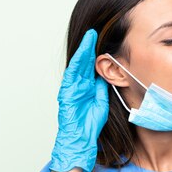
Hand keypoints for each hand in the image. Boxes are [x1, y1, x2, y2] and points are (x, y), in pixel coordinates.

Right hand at [49, 29, 108, 171]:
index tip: (102, 41)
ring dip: (83, 51)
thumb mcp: (102, 102)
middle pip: (84, 62)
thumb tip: (105, 76)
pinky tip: (81, 55)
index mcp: (87, 87)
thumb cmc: (90, 124)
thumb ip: (102, 88)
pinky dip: (76, 65)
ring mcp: (71, 88)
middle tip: (94, 32)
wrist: (81, 139)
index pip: (91, 67)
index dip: (96, 54)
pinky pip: (71, 76)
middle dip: (89, 47)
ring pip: (77, 65)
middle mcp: (78, 85)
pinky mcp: (67, 93)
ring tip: (89, 37)